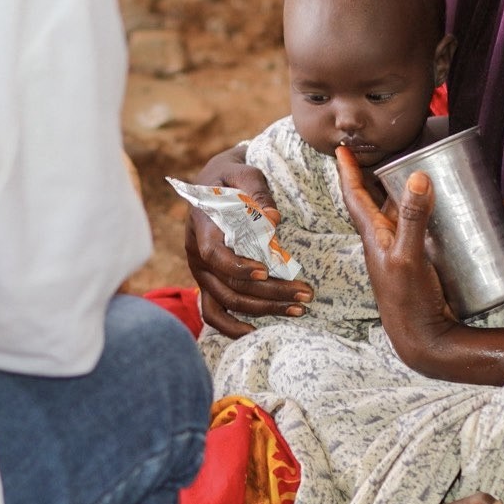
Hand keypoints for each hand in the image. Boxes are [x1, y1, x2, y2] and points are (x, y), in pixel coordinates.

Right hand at [182, 145, 313, 337]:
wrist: (214, 182)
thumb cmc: (233, 176)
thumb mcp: (245, 173)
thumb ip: (257, 193)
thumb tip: (273, 219)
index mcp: (202, 227)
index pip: (215, 254)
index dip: (238, 267)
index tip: (266, 271)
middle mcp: (196, 255)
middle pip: (230, 284)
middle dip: (271, 293)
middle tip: (307, 294)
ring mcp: (200, 273)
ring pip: (227, 302)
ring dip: (263, 309)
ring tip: (299, 309)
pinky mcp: (207, 283)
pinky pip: (213, 312)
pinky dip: (231, 326)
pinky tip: (256, 331)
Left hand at [335, 146, 460, 372]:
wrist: (424, 342)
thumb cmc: (408, 302)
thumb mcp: (408, 256)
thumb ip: (412, 219)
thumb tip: (417, 177)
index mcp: (374, 237)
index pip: (354, 197)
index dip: (347, 172)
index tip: (342, 149)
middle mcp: (386, 241)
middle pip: (382, 201)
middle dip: (388, 176)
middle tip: (401, 151)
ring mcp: (404, 253)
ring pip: (406, 215)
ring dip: (416, 195)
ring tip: (434, 173)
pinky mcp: (424, 263)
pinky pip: (428, 232)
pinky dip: (440, 218)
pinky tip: (462, 213)